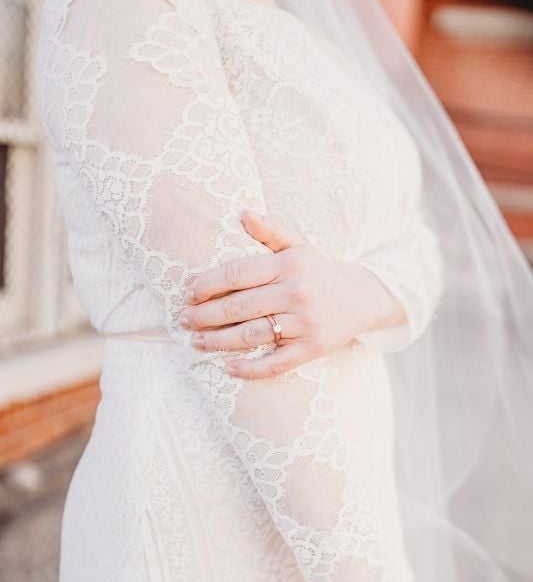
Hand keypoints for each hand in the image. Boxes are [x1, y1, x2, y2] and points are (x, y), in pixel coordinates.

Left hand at [179, 210, 405, 378]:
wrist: (363, 298)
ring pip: (252, 335)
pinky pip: (276, 363)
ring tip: (196, 342)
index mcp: (289, 265)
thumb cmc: (320, 272)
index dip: (209, 284)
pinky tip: (228, 368)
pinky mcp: (312, 349)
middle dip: (206, 315)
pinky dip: (250, 368)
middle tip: (184, 320)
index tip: (189, 294)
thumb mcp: (299, 246)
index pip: (238, 273)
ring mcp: (305, 323)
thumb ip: (271, 231)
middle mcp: (296, 293)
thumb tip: (243, 213)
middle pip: (239, 306)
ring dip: (219, 341)